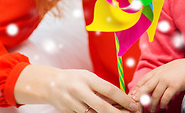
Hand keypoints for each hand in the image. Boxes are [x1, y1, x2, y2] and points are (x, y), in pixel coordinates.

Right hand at [15, 65, 139, 112]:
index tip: (134, 105)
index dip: (123, 99)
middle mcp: (80, 91)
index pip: (109, 90)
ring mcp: (73, 104)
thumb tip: (121, 98)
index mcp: (87, 78)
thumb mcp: (88, 77)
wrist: (51, 84)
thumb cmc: (75, 78)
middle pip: (102, 107)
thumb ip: (102, 87)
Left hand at [129, 58, 184, 111]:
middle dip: (140, 97)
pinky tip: (162, 107)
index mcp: (155, 72)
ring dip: (152, 105)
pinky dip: (163, 104)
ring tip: (151, 110)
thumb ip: (154, 78)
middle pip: (146, 88)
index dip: (136, 90)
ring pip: (155, 95)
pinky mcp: (174, 86)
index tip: (132, 97)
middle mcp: (159, 76)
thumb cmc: (174, 71)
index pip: (142, 81)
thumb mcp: (162, 71)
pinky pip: (165, 98)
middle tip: (137, 106)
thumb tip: (144, 88)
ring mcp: (166, 81)